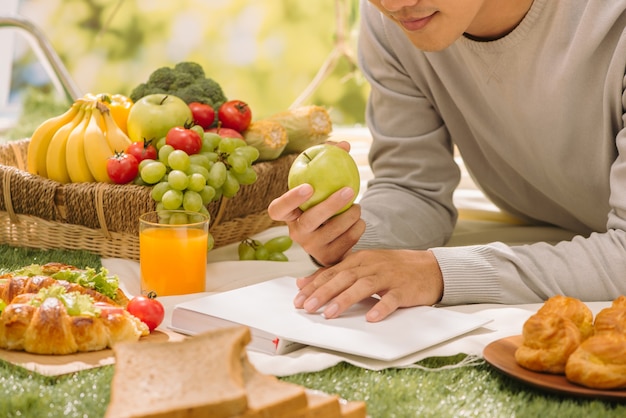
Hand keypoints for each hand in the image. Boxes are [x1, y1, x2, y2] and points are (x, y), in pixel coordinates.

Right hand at [267, 142, 364, 265]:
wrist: (333, 232)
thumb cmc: (322, 199)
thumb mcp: (320, 180)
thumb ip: (329, 158)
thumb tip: (344, 145)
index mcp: (287, 215)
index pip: (278, 209)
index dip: (290, 199)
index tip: (308, 187)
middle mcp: (296, 233)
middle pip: (309, 221)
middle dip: (330, 205)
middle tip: (349, 190)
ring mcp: (312, 248)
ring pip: (332, 232)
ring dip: (350, 215)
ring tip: (357, 206)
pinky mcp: (329, 258)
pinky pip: (347, 242)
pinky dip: (357, 228)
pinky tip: (359, 220)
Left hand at [293, 249, 443, 321]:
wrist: (430, 268)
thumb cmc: (393, 269)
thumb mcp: (363, 266)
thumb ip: (335, 273)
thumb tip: (304, 282)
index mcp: (360, 259)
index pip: (332, 271)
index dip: (314, 285)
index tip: (298, 299)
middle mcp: (372, 265)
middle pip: (344, 277)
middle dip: (323, 292)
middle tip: (307, 307)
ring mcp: (389, 276)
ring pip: (363, 286)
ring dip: (345, 300)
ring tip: (329, 314)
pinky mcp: (405, 289)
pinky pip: (392, 299)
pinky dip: (381, 307)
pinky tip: (371, 317)